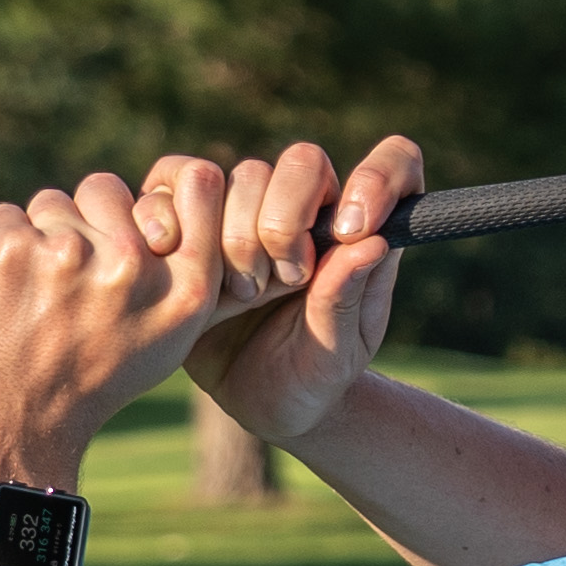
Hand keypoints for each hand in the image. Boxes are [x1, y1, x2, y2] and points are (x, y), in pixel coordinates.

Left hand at [0, 163, 225, 486]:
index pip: (198, 184)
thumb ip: (177, 276)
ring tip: (37, 294)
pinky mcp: (10, 250)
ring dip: (39, 236)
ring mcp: (70, 253)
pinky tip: (7, 293)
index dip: (164, 194)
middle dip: (85, 221)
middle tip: (72, 281)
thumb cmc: (88, 385)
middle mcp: (134, 265)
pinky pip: (6, 216)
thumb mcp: (165, 340)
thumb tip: (159, 210)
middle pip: (106, 191)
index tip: (143, 222)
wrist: (15, 429)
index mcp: (185, 289)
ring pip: (50, 204)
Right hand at [178, 136, 420, 444]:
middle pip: (302, 162)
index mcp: (360, 231)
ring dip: (237, 237)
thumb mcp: (337, 351)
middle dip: (288, 219)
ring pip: (238, 175)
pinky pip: (172, 181)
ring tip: (245, 295)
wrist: (254, 403)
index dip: (377, 176)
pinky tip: (187, 269)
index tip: (352, 229)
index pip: (393, 163)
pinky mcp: (191, 221)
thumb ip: (347, 298)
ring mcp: (247, 212)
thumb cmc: (313, 377)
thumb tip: (370, 242)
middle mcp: (308, 210)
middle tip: (289, 280)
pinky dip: (174, 218)